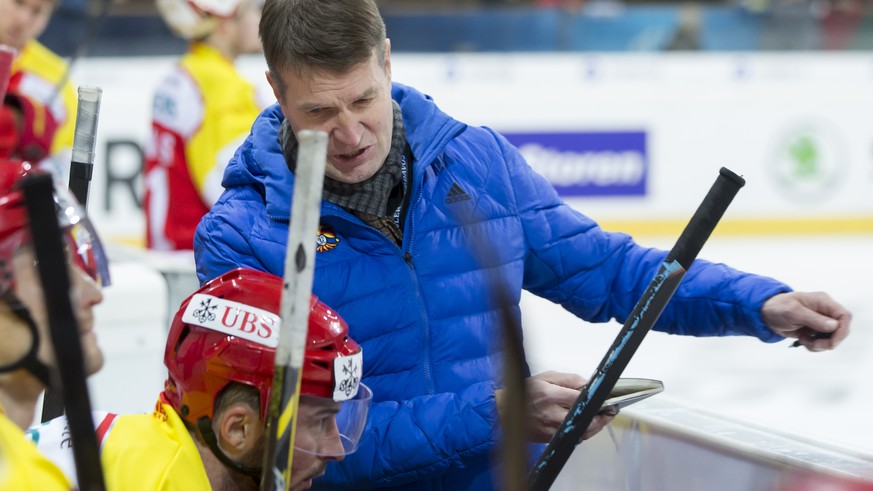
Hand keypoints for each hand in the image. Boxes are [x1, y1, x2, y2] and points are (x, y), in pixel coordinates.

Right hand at [495, 370, 616, 442]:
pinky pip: (572, 438)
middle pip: (585, 420)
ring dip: (595, 427)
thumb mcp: (546, 378)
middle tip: (610, 411)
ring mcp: (551, 429)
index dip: (598, 400)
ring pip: (581, 432)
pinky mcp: (550, 439)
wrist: (504, 412)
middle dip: (601, 417)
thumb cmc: (526, 392)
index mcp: (551, 396)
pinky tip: (588, 426)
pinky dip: (583, 433)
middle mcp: (552, 414)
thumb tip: (587, 383)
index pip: (581, 399)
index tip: (609, 400)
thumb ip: (568, 380)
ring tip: (603, 419)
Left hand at [762, 291, 850, 350]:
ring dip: (820, 345)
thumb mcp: (793, 312)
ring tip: (804, 340)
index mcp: (823, 302)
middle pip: (841, 330)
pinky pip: (822, 342)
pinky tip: (802, 341)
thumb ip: (814, 319)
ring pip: (832, 338)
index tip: (832, 343)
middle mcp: (825, 311)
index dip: (842, 331)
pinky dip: (814, 346)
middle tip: (814, 344)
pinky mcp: (815, 330)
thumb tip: (834, 325)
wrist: (765, 314)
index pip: (844, 316)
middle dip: (830, 341)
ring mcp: (821, 321)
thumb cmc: (778, 307)